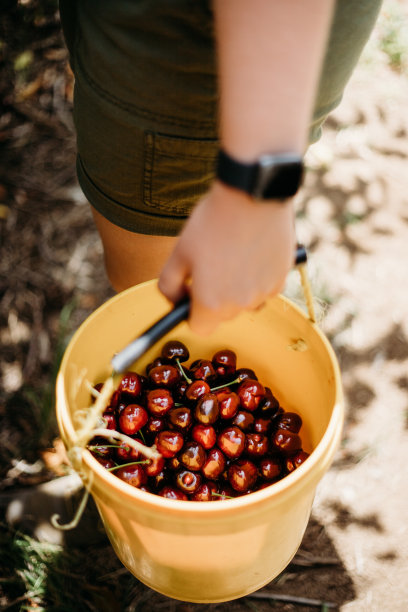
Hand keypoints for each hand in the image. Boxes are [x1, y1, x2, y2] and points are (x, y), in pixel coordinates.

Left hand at [158, 181, 295, 334]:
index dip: (192, 312)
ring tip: (234, 255)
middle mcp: (240, 305)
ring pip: (246, 302)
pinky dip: (258, 276)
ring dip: (239, 288)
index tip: (192, 291)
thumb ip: (169, 285)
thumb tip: (173, 300)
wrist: (252, 196)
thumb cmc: (212, 223)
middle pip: (224, 315)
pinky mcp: (282, 279)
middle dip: (216, 298)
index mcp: (211, 303)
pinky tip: (252, 250)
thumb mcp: (179, 252)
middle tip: (213, 264)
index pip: (199, 328)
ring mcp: (264, 293)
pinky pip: (265, 287)